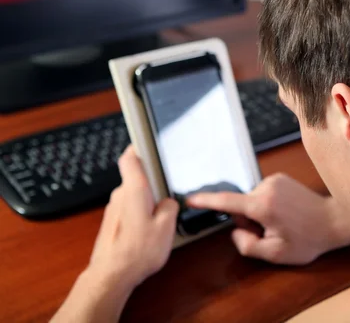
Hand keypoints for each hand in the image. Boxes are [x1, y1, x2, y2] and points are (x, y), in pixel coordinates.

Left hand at [88, 146, 178, 289]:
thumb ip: (171, 207)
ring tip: (159, 224)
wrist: (111, 275)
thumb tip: (169, 202)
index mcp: (134, 190)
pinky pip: (129, 210)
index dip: (138, 146)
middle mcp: (120, 195)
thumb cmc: (137, 252)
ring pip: (134, 197)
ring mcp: (113, 209)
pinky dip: (139, 216)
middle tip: (169, 199)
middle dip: (153, 186)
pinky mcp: (112, 222)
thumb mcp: (167, 227)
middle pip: (138, 179)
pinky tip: (148, 234)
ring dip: (147, 204)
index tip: (146, 141)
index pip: (130, 157)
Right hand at [187, 173, 349, 264]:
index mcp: (262, 205)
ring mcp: (275, 180)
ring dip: (259, 214)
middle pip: (240, 206)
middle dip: (248, 222)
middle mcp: (266, 186)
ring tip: (283, 224)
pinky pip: (263, 194)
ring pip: (251, 201)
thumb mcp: (274, 254)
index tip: (190, 199)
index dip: (206, 201)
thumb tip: (236, 232)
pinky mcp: (281, 178)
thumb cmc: (308, 239)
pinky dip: (267, 205)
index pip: (227, 201)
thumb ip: (247, 245)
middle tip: (271, 233)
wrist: (335, 220)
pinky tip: (286, 214)